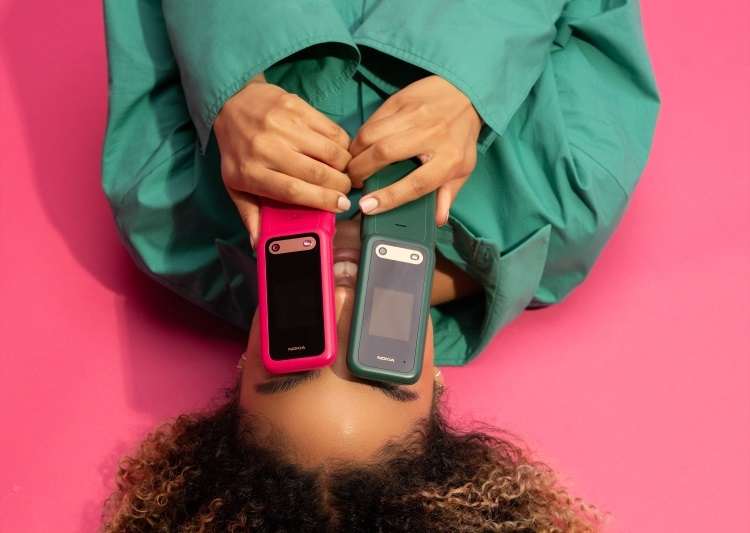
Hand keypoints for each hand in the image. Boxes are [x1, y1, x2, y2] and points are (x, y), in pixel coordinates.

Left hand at [215, 73, 352, 245]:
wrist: (231, 103)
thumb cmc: (238, 150)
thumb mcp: (235, 184)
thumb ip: (249, 214)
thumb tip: (259, 244)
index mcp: (251, 173)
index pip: (294, 192)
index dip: (322, 201)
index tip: (341, 206)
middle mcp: (268, 148)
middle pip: (316, 172)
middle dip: (340, 185)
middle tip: (346, 190)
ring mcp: (283, 124)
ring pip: (329, 150)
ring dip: (345, 165)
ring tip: (346, 172)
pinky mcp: (296, 106)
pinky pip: (331, 129)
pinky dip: (342, 144)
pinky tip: (341, 151)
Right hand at [348, 75, 481, 225]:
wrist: (465, 92)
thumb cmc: (460, 135)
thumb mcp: (463, 168)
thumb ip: (448, 194)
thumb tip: (437, 220)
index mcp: (449, 159)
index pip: (416, 184)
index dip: (389, 198)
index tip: (367, 206)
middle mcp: (431, 135)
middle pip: (385, 153)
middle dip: (361, 170)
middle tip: (354, 182)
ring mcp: (414, 115)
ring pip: (372, 134)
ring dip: (356, 153)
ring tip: (353, 164)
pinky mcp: (401, 100)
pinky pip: (372, 120)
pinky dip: (361, 135)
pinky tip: (360, 146)